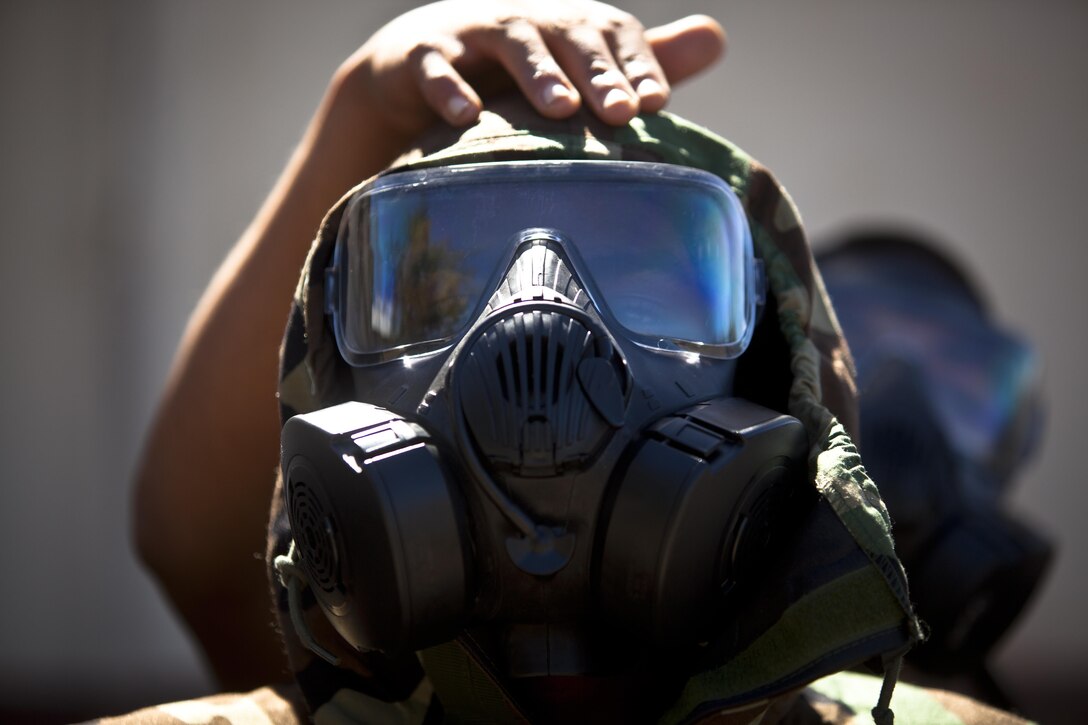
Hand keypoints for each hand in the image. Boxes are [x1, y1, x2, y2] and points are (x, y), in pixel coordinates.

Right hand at [338, 0, 725, 141]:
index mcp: (565, 26)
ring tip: (560, 110)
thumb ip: (637, 62)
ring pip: (510, 43)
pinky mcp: (420, 58)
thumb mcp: (574, 67)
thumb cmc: (510, 74)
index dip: (636, 65)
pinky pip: (435, 70)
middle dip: (596, 72)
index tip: (658, 103)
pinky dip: (450, 89)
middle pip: (567, 36)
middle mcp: (526, 22)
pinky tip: (467, 119)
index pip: (611, 35)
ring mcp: (471, 35)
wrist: (415, 65)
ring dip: (536, 73)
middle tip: (623, 112)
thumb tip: (716, 38)